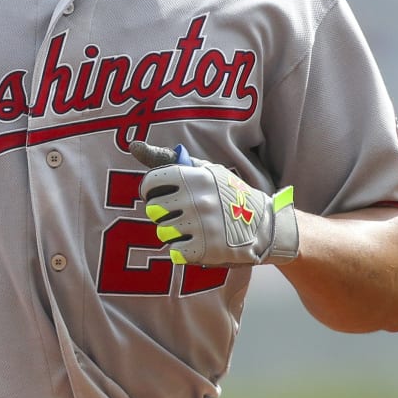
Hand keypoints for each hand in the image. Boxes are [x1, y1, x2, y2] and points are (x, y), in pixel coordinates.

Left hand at [127, 140, 298, 266]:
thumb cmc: (227, 193)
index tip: (162, 194)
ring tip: (193, 228)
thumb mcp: (204, 169)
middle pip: (153, 210)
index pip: (150, 183)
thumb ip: (168, 159)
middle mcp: (196, 199)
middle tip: (182, 213)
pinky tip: (198, 242)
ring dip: (174, 232)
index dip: (152, 190)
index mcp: (194, 176)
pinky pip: (175, 252)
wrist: (263, 225)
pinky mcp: (205, 250)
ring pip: (162, 232)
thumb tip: (134, 146)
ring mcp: (201, 225)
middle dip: (164, 213)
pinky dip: (183, 250)